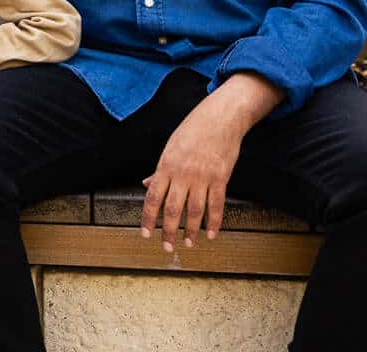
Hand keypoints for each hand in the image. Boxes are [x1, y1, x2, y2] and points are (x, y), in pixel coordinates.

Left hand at [140, 73, 279, 251]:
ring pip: (194, 211)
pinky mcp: (221, 178)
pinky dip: (214, 222)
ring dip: (190, 231)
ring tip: (188, 243)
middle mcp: (182, 174)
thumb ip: (159, 170)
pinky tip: (211, 234)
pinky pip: (216, 205)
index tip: (146, 234)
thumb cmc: (192, 131)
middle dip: (168, 231)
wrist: (220, 118)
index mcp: (166, 166)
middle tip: (167, 248)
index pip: (153, 198)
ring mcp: (202, 177)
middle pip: (172, 209)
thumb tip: (146, 185)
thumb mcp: (170, 147)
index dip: (148, 219)